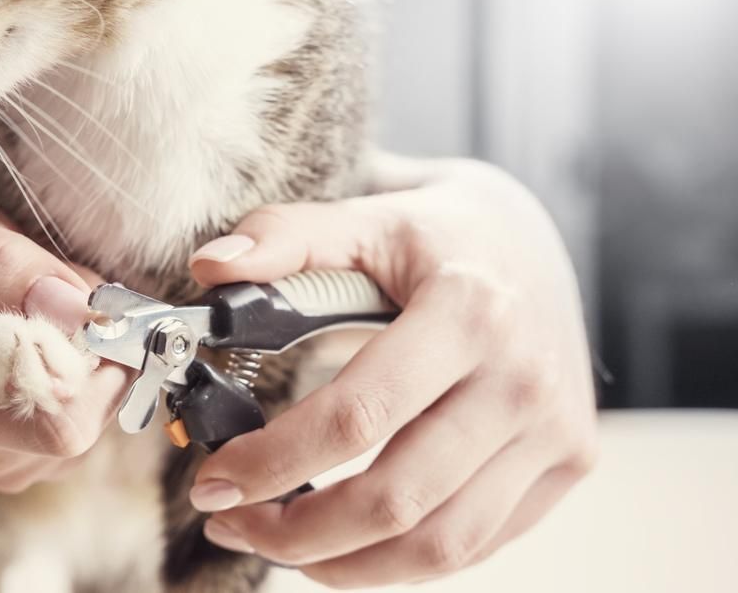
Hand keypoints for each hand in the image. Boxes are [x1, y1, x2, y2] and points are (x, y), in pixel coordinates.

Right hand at [0, 194, 128, 491]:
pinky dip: (88, 369)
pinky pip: (94, 414)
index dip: (94, 361)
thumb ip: (7, 267)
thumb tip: (80, 312)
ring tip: (34, 313)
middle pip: (88, 416)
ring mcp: (4, 464)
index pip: (57, 422)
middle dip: (96, 346)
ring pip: (98, 412)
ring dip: (92, 352)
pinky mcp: (32, 458)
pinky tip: (43, 341)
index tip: (80, 300)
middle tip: (53, 292)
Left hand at [187, 159, 597, 586]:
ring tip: (280, 545)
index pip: (357, 416)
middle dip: (295, 532)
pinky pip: (477, 544)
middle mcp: (523, 379)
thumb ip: (284, 238)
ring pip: (441, 545)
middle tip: (233, 523)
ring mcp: (555, 429)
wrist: (531, 243)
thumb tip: (208, 266)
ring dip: (345, 564)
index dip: (273, 462)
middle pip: (397, 499)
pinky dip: (401, 561)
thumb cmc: (439, 235)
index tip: (215, 480)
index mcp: (467, 311)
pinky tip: (349, 543)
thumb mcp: (365, 218)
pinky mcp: (568, 462)